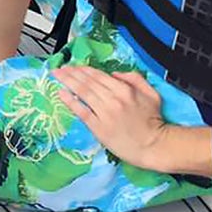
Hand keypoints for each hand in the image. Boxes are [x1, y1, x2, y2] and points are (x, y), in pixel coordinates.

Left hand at [53, 66, 169, 169]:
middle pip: (87, 82)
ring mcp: (105, 113)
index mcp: (124, 89)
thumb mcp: (151, 93)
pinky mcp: (99, 127)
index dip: (84, 69)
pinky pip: (81, 111)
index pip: (98, 75)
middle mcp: (113, 99)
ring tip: (57, 76)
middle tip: (59, 68)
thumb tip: (115, 74)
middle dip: (71, 73)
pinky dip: (70, 101)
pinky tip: (61, 94)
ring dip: (68, 82)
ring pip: (83, 93)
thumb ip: (134, 78)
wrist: (154, 146)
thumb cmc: (153, 121)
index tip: (74, 66)